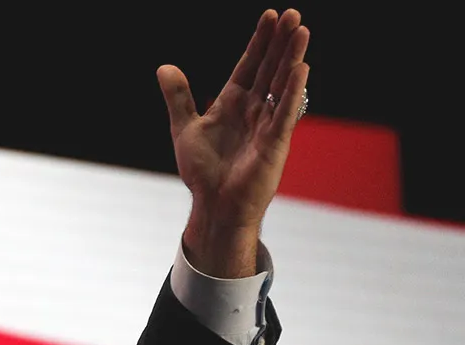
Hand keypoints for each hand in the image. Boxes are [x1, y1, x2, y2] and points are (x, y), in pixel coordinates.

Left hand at [157, 9, 309, 277]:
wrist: (213, 205)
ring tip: (301, 30)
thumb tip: (164, 67)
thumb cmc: (203, 171)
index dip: (259, 42)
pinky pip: (284, 113)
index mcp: (233, 104)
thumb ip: (178, 97)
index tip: (269, 16)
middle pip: (270, 69)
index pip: (250, 65)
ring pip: (281, 85)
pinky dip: (292, 91)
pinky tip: (300, 68)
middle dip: (280, 42)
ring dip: (291, 58)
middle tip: (292, 13)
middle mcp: (254, 110)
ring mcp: (266, 124)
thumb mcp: (184, 128)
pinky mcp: (274, 143)